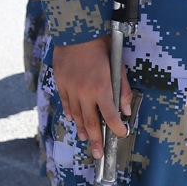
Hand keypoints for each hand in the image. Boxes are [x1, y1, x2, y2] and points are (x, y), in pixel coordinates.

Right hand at [52, 35, 131, 160]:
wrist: (76, 31)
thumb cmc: (101, 46)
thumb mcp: (118, 66)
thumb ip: (122, 90)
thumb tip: (125, 110)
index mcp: (101, 88)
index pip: (110, 117)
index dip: (117, 129)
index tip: (121, 134)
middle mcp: (84, 92)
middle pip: (90, 122)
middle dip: (96, 140)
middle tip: (98, 154)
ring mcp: (70, 88)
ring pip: (75, 114)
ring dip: (82, 128)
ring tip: (86, 139)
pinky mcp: (61, 81)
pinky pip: (65, 101)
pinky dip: (69, 112)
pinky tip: (72, 119)